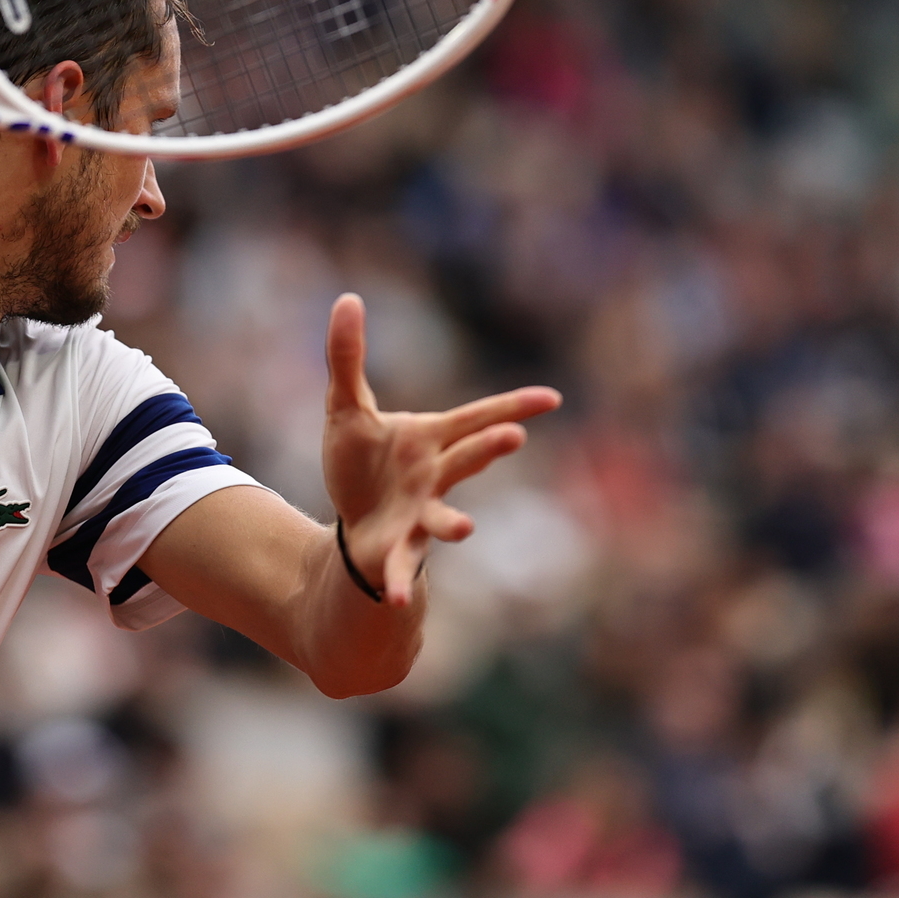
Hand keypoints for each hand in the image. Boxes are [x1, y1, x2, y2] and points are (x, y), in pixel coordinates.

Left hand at [321, 293, 561, 606]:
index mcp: (431, 439)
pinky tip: (394, 599)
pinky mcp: (397, 548)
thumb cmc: (362, 463)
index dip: (514, 406)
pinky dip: (401, 583)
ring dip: (453, 522)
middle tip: (512, 435)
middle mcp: (434, 477)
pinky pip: (402, 567)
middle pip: (465, 459)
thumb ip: (348, 357)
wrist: (355, 524)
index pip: (476, 417)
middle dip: (488, 448)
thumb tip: (346, 298)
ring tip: (466, 529)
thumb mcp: (346, 407)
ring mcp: (420, 515)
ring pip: (441, 516)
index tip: (552, 398)